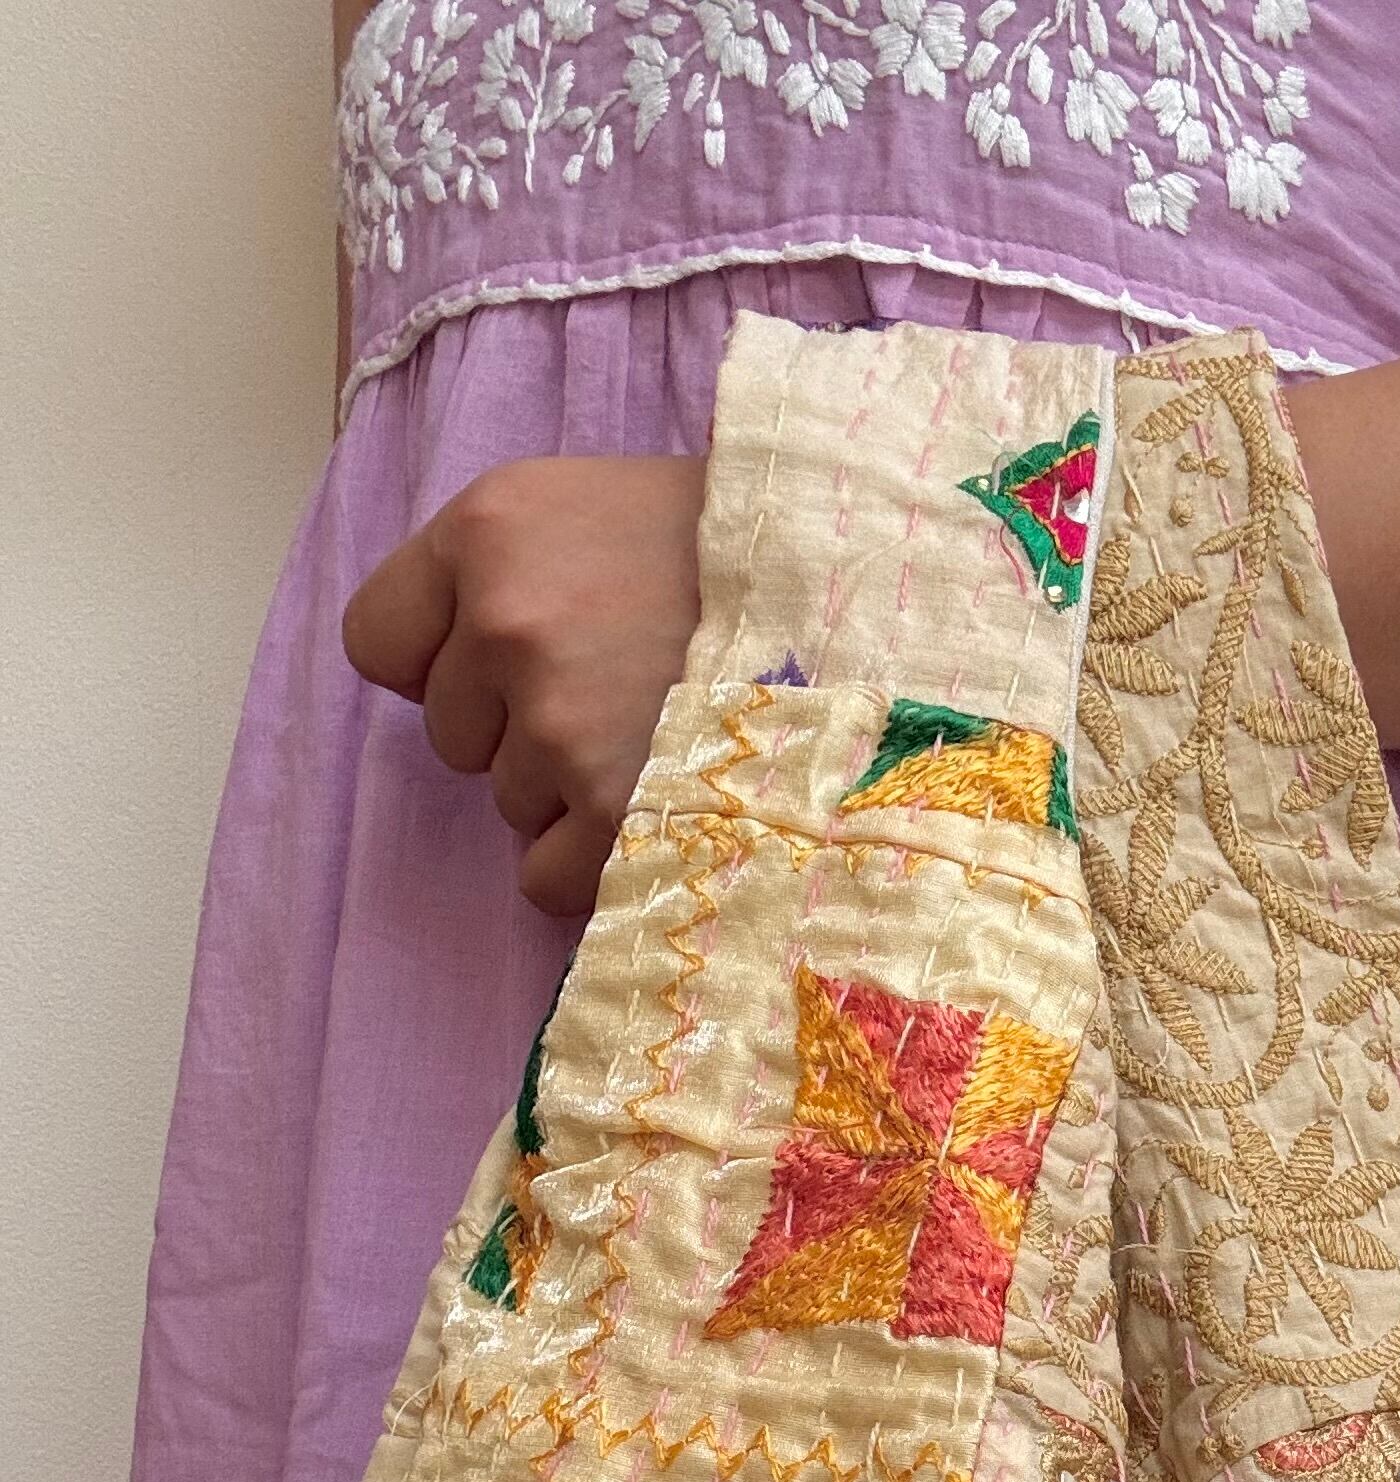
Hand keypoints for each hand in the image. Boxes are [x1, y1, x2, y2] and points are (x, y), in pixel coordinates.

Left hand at [343, 454, 708, 914]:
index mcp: (486, 531)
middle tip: (622, 692)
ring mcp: (557, 722)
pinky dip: (593, 860)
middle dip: (518, 731)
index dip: (441, 663)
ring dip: (570, 791)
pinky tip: (660, 802)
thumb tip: (440, 680)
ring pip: (507, 806)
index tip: (513, 659)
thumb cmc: (718, 559)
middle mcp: (506, 622)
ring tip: (663, 737)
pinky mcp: (609, 810)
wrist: (849, 600)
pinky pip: (541, 876)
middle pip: (450, 737)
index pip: (376, 643)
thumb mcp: (582, 511)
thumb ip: (494, 577)